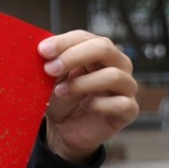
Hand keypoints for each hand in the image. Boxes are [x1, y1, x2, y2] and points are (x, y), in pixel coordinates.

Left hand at [38, 31, 138, 163]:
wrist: (65, 130)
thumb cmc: (61, 98)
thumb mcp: (51, 79)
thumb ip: (49, 64)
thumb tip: (39, 51)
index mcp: (97, 52)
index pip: (85, 37)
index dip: (64, 42)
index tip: (42, 51)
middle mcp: (117, 65)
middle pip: (104, 48)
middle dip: (73, 57)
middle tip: (50, 69)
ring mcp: (126, 87)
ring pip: (113, 76)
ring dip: (82, 83)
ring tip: (59, 92)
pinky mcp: (129, 110)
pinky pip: (122, 103)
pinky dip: (100, 105)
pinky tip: (86, 107)